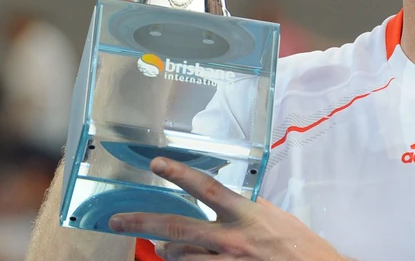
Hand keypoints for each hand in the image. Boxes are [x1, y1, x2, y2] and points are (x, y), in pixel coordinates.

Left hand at [108, 157, 344, 260]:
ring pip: (179, 257)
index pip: (206, 188)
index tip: (156, 164)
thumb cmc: (299, 244)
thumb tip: (226, 200)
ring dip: (167, 250)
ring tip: (162, 248)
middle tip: (115, 221)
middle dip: (141, 222)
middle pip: (177, 228)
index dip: (179, 174)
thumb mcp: (275, 216)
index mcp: (245, 215)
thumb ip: (247, 207)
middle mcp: (231, 239)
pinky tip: (182, 260)